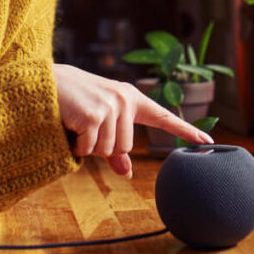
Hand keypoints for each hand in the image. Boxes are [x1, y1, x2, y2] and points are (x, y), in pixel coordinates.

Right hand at [52, 64, 213, 177]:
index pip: (164, 117)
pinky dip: (77, 146)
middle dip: (103, 145)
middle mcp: (125, 100)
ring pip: (108, 151)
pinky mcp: (94, 116)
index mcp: (131, 98)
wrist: (46, 81)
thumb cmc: (74, 101)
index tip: (207, 140)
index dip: (186, 131)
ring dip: (89, 146)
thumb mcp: (99, 120)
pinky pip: (90, 149)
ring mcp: (111, 107)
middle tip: (86, 125)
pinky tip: (70, 127)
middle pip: (126, 147)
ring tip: (77, 123)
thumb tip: (127, 173)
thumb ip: (115, 147)